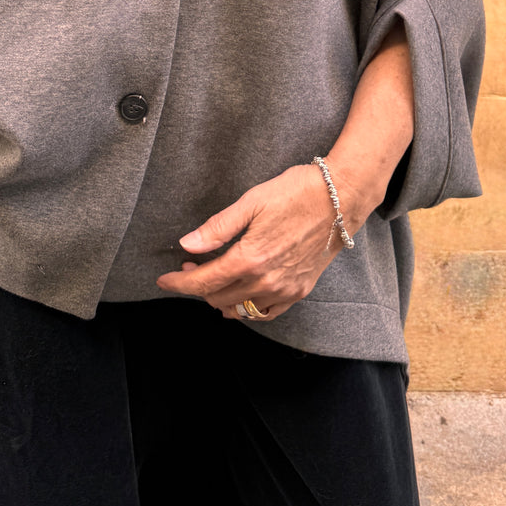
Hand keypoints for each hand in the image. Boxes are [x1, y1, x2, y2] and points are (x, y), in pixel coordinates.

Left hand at [154, 163, 357, 320]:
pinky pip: (266, 312)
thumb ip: (218, 228)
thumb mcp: (252, 201)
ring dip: (221, 297)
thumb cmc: (296, 192)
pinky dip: (247, 307)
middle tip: (190, 264)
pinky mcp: (300, 290)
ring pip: (241, 309)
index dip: (180, 282)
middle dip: (198, 286)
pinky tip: (241, 293)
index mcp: (250, 258)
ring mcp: (285, 289)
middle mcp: (267, 281)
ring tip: (214, 276)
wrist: (341, 198)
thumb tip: (187, 244)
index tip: (164, 279)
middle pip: (219, 297)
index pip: (204, 281)